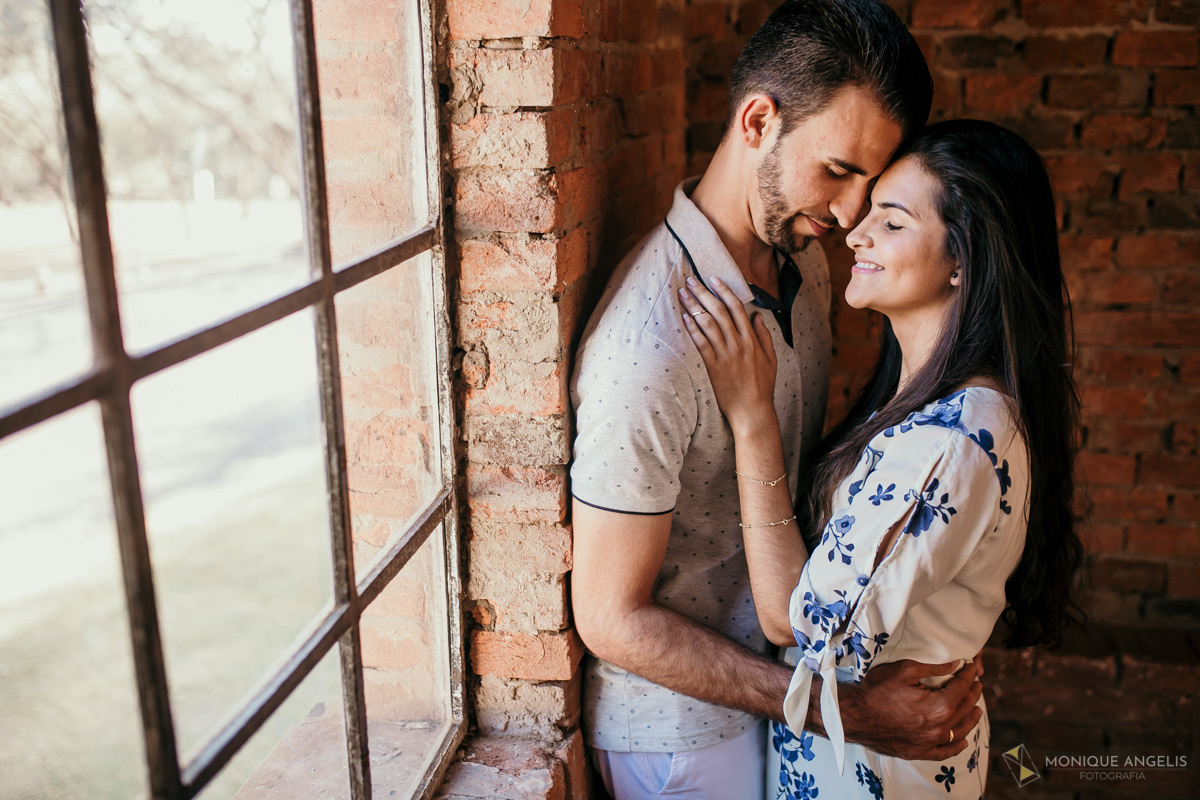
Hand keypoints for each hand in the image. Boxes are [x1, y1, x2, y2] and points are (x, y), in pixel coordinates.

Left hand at [679, 275, 777, 435]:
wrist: (752, 410)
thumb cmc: (762, 385)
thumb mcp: (770, 358)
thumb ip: (764, 335)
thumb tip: (757, 315)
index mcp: (752, 340)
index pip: (737, 308)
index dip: (724, 291)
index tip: (714, 278)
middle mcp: (738, 344)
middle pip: (719, 312)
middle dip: (704, 293)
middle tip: (691, 280)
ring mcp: (725, 355)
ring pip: (708, 324)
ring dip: (694, 307)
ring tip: (683, 294)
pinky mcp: (714, 368)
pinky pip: (701, 344)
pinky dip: (692, 329)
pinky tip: (684, 317)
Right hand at [838, 655, 984, 760]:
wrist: (855, 715)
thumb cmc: (877, 690)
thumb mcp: (905, 671)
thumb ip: (933, 668)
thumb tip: (955, 664)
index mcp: (940, 706)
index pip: (962, 688)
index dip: (969, 675)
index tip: (972, 667)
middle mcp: (940, 728)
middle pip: (964, 708)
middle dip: (972, 693)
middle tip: (976, 682)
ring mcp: (930, 743)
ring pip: (960, 731)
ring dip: (970, 718)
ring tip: (976, 707)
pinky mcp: (919, 752)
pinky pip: (945, 752)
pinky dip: (957, 746)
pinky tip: (963, 740)